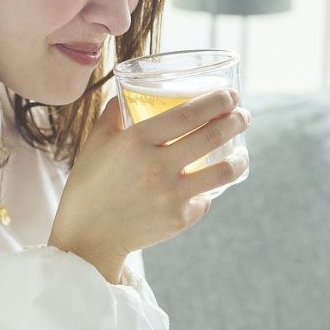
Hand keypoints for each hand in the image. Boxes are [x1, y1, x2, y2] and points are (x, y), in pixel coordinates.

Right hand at [48, 88, 250, 282]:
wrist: (87, 237)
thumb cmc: (89, 185)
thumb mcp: (95, 143)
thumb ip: (112, 114)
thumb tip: (127, 92)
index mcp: (136, 141)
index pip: (187, 114)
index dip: (215, 101)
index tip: (231, 94)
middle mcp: (157, 166)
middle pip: (211, 136)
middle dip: (235, 121)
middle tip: (243, 115)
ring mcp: (170, 195)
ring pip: (223, 171)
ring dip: (240, 157)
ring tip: (242, 151)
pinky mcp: (178, 219)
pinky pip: (205, 200)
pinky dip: (209, 191)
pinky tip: (208, 184)